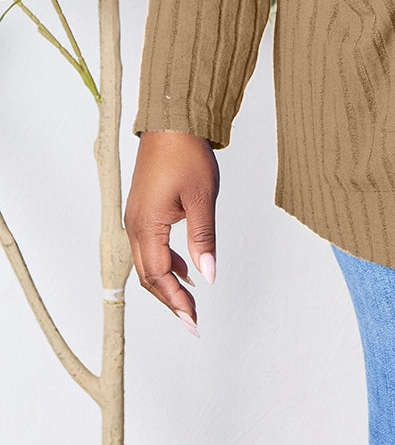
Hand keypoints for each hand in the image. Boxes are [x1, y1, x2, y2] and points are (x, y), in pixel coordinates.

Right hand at [124, 130, 219, 336]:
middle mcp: (136, 226)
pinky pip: (151, 246)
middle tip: (193, 321)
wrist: (171, 122)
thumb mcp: (202, 198)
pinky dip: (168, 263)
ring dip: (168, 283)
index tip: (194, 322)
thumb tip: (208, 275)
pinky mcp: (143, 210)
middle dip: (171, 300)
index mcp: (147, 226)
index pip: (160, 276)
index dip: (176, 302)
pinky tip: (186, 268)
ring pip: (150, 263)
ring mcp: (137, 217)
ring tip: (190, 302)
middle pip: (150, 276)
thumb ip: (204, 238)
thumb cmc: (186, 154)